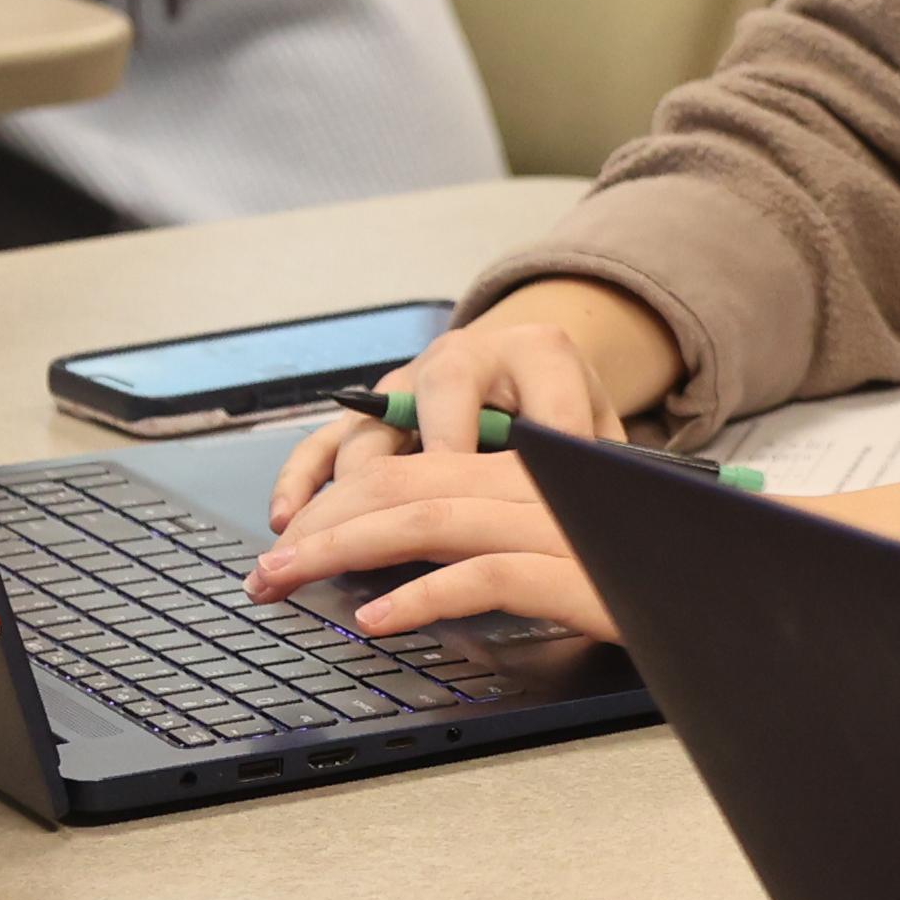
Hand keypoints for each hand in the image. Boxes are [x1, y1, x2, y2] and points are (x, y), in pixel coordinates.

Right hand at [265, 279, 673, 533]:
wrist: (526, 364)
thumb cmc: (564, 410)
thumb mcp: (600, 429)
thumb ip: (607, 464)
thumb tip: (612, 511)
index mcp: (538, 354)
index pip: (544, 411)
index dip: (540, 466)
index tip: (528, 514)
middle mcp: (464, 357)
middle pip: (438, 408)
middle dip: (430, 472)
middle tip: (421, 530)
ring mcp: (409, 385)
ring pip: (375, 431)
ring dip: (347, 492)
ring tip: (324, 545)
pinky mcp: (372, 411)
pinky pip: (327, 439)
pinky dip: (303, 477)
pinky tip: (287, 517)